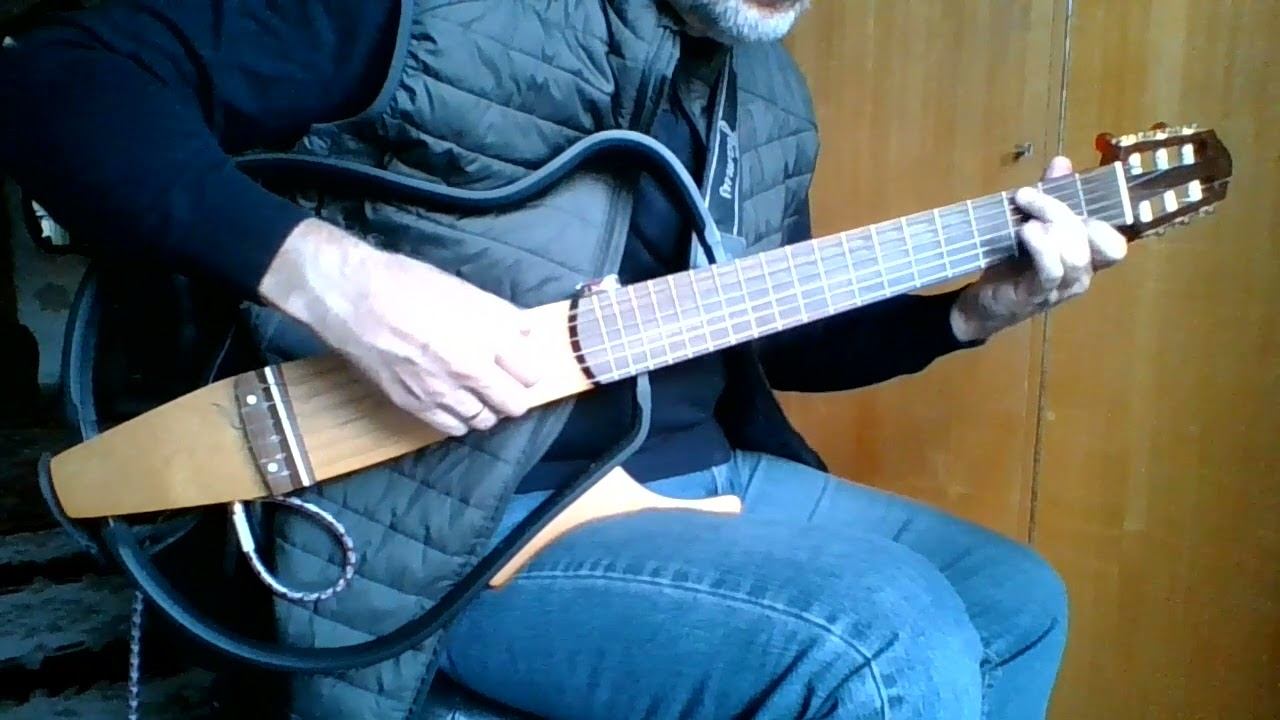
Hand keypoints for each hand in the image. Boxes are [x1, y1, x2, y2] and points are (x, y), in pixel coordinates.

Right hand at [258, 219, 545, 436]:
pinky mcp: (416, 406)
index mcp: (489, 337)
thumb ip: (502, 318)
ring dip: (487, 408)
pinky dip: (460, 419)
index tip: (522, 363)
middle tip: (505, 382)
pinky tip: (455, 403)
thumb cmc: (409, 283)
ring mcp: (443, 393)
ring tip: (478, 393)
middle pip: (514, 405)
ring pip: (485, 420)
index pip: (532, 374)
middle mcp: (471, 371)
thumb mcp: (466, 291)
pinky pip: (453, 428)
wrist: (354, 298)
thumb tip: (526, 334)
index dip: (529, 368)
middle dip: (515, 394)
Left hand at [950, 156, 1128, 341]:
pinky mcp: (1036, 295)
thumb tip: (1062, 162)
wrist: (982, 303)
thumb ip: (1050, 196)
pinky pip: (1051, 271)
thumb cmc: (1012, 263)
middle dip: (1062, 211)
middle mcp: (1081, 274)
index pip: (1114, 241)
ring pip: (1076, 256)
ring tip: (1024, 218)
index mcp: (1086, 257)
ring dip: (1051, 227)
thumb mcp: (1032, 224)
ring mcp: (1061, 288)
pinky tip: (1026, 231)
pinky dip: (1042, 247)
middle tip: (1027, 196)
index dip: (1102, 216)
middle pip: (1095, 240)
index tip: (1070, 194)